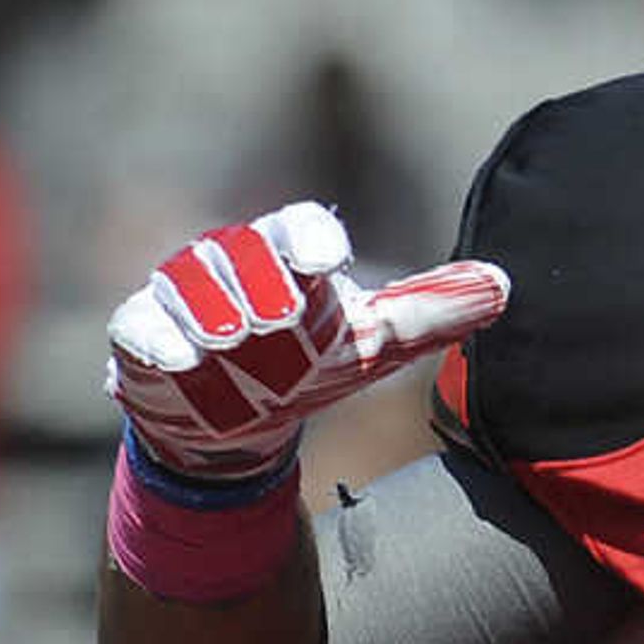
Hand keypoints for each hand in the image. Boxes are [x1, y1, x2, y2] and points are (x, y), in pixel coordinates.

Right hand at [106, 202, 508, 483]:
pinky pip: (140, 326)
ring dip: (207, 308)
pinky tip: (181, 360)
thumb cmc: (310, 360)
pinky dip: (158, 340)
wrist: (242, 417)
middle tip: (278, 315)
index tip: (325, 259)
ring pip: (185, 283)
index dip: (309, 237)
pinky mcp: (143, 335)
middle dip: (258, 279)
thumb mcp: (377, 342)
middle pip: (240, 252)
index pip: (299, 227)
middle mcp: (234, 265)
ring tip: (230, 337)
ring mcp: (183, 298)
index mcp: (290, 255)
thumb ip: (432, 313)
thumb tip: (504, 285)